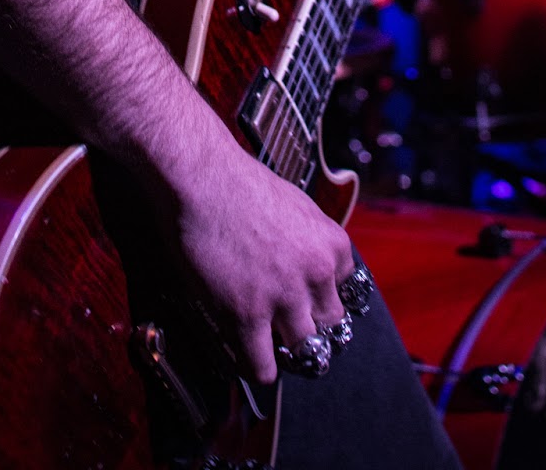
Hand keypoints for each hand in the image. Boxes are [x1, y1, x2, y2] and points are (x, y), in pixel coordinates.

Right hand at [167, 130, 355, 385]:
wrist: (200, 175)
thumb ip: (308, 237)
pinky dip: (258, 368)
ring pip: (303, 348)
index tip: (306, 303)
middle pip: (329, 324)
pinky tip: (249, 359)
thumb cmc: (236, 180)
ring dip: (285, 347)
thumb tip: (304, 259)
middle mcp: (316, 272)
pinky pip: (263, 365)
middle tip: (286, 323)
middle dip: (308, 323)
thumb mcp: (294, 203)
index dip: (320, 296)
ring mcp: (284, 296)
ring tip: (266, 341)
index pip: (345, 291)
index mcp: (332, 243)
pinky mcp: (248, 314)